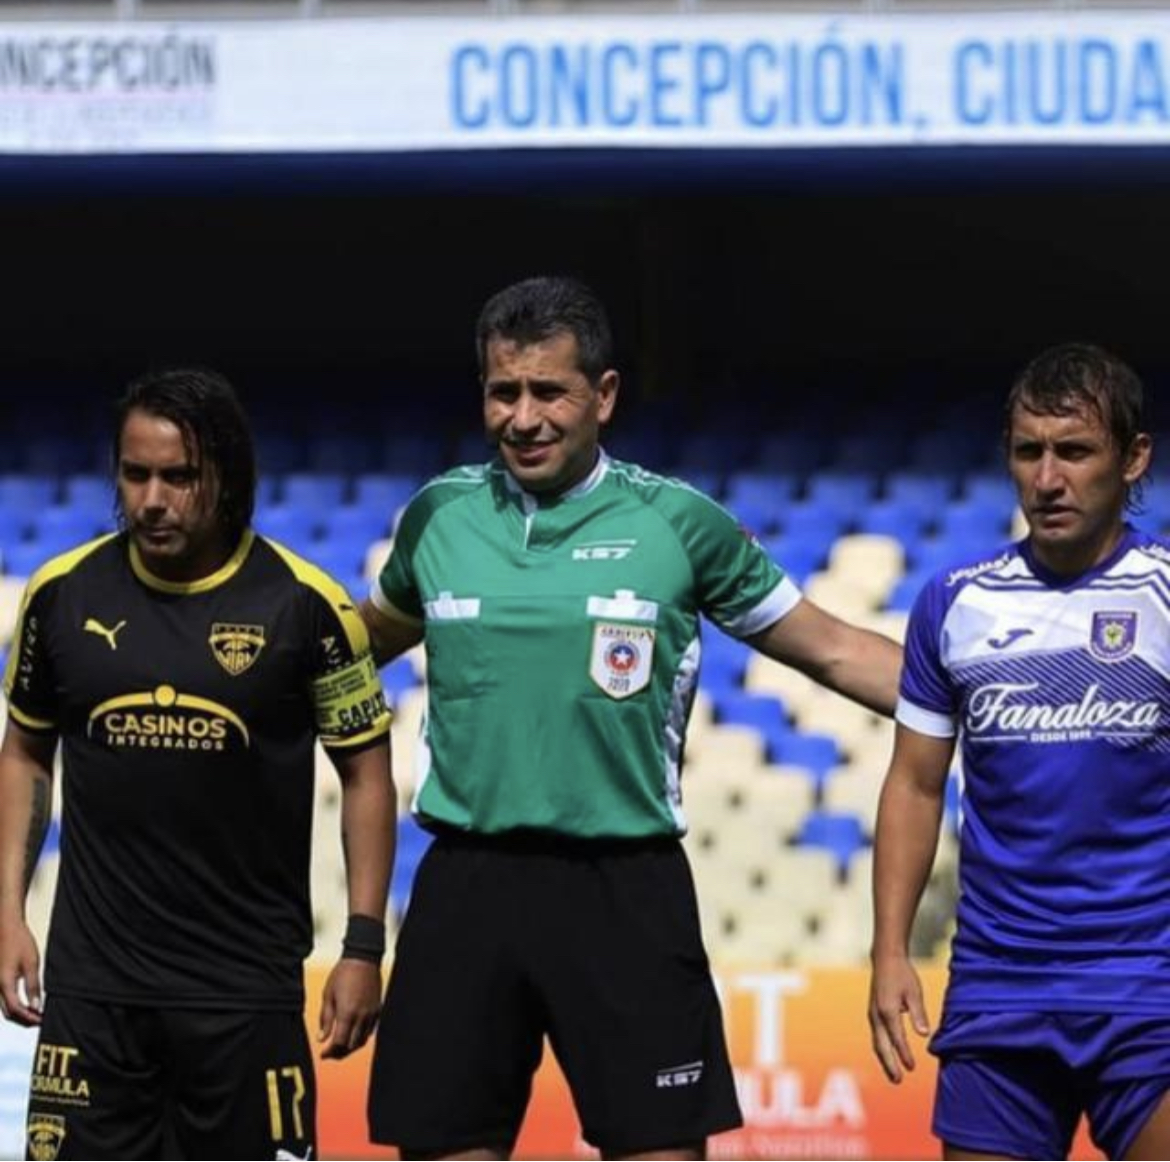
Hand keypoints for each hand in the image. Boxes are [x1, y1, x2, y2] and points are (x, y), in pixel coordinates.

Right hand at [0, 916, 42, 1026]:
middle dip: (24, 1020)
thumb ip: (33, 986)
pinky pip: (4, 1000)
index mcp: (4, 983)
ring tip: (35, 1014)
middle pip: (8, 1012)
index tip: (41, 1020)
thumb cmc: (19, 942)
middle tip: (39, 1021)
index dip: (29, 1017)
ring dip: (19, 1014)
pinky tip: (27, 1004)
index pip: (16, 1009)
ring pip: (5, 1008)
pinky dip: (15, 1006)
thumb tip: (36, 1005)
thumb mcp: (31, 963)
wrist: (6, 927)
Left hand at [318, 959, 381, 1059]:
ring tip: (341, 1046)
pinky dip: (361, 1037)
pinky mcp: (378, 1009)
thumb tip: (321, 1038)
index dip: (330, 1052)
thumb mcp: (328, 995)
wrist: (363, 958)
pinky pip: (370, 1030)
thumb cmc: (343, 974)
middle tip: (330, 1052)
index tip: (323, 1054)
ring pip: (362, 1041)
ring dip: (350, 1047)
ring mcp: (371, 1013)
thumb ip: (325, 1019)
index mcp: (347, 1013)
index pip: (339, 1043)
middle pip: (351, 1046)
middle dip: (339, 1053)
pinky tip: (353, 1033)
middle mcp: (361, 1016)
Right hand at [868, 952, 929, 1082]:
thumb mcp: (914, 992)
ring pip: (877, 1043)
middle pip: (882, 1045)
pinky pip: (876, 1036)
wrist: (885, 959)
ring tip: (894, 1075)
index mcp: (888, 1010)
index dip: (904, 1054)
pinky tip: (888, 1056)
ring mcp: (872, 1014)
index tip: (912, 1067)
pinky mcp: (873, 1013)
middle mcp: (877, 1014)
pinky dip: (882, 1049)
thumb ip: (918, 1014)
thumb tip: (924, 1035)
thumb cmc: (903, 974)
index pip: (897, 1038)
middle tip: (898, 1081)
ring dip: (884, 1060)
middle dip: (890, 1064)